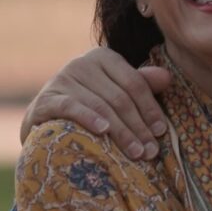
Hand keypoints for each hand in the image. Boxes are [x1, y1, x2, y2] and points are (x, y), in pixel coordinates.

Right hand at [23, 49, 171, 161]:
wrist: (44, 119)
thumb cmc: (88, 105)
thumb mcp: (115, 92)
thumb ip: (140, 85)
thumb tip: (168, 77)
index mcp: (103, 57)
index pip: (134, 83)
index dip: (150, 108)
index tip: (161, 132)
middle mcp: (81, 63)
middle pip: (119, 97)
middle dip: (138, 126)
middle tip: (151, 151)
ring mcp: (62, 80)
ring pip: (100, 106)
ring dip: (121, 132)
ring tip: (136, 153)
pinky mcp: (46, 99)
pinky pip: (72, 107)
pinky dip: (89, 118)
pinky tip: (104, 131)